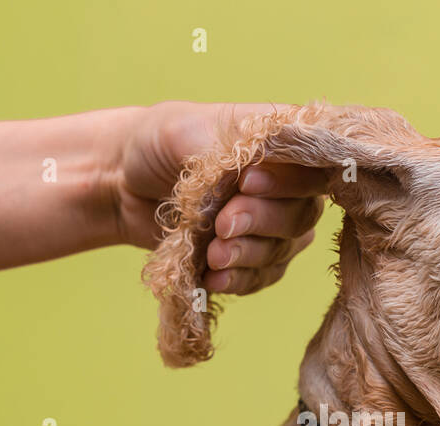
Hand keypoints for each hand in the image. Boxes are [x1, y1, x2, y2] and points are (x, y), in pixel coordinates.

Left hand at [114, 101, 329, 294]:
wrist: (125, 183)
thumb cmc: (159, 144)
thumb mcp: (183, 132)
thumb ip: (222, 151)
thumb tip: (250, 173)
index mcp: (281, 143)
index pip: (314, 166)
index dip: (290, 181)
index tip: (246, 182)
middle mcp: (287, 187)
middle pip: (303, 215)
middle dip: (262, 222)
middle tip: (222, 223)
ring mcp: (272, 227)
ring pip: (283, 251)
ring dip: (247, 256)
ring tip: (212, 254)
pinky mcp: (251, 259)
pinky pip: (261, 278)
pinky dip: (238, 280)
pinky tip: (212, 278)